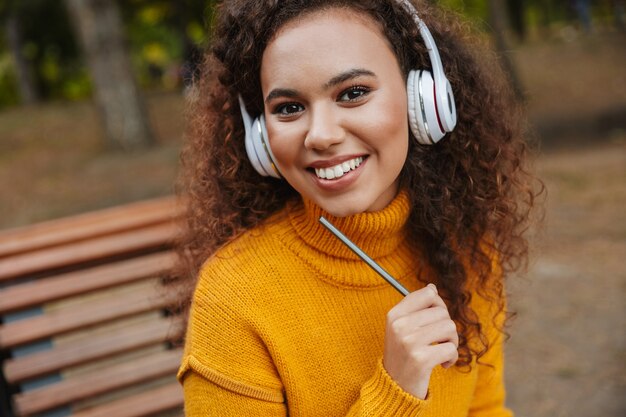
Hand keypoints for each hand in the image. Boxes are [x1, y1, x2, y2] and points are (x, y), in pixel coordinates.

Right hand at [383, 284, 458, 399]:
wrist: (395, 387)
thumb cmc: (403, 354)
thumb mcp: (402, 328)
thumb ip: (416, 307)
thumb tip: (432, 288)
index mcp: (394, 315)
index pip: (428, 294)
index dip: (438, 304)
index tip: (435, 318)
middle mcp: (400, 325)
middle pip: (442, 311)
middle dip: (446, 327)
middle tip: (438, 341)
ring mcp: (409, 342)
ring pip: (449, 328)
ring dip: (451, 342)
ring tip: (440, 351)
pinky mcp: (421, 359)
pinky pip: (451, 349)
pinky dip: (451, 358)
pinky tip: (442, 364)